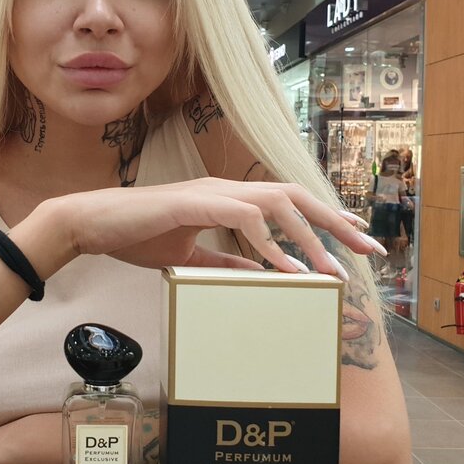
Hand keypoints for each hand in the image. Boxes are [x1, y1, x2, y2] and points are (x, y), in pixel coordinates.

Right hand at [48, 178, 380, 278]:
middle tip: (370, 248)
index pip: (287, 202)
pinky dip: (271, 245)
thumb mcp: (189, 255)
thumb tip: (259, 275)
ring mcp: (212, 192)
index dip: (324, 218)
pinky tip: (289, 270)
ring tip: (333, 270)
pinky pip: (245, 220)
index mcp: (228, 197)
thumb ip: (224, 262)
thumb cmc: (136, 237)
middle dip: (337, 222)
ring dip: (309, 238)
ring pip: (278, 204)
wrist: (92, 224)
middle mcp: (227, 188)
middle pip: (297, 196)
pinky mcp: (195, 203)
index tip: (354, 237)